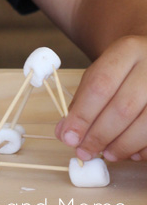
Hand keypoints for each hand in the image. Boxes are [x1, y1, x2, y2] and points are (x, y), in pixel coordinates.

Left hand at [55, 35, 146, 161]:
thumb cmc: (122, 70)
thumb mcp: (99, 73)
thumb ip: (81, 101)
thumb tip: (65, 133)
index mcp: (127, 50)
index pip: (101, 85)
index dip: (83, 115)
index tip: (69, 137)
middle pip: (123, 107)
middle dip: (100, 135)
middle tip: (84, 151)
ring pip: (145, 124)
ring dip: (121, 146)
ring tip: (105, 154)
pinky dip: (142, 149)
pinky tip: (129, 153)